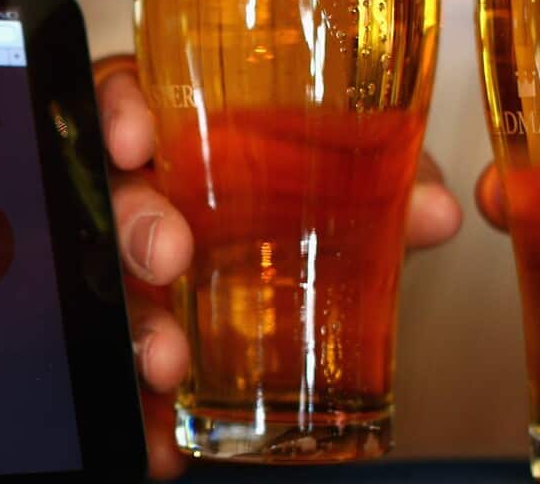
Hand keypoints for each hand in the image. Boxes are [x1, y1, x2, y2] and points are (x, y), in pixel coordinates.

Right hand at [94, 56, 462, 478]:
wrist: (302, 285)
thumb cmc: (305, 205)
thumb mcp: (350, 191)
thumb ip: (388, 190)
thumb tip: (437, 211)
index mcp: (185, 135)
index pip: (128, 97)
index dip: (118, 108)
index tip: (136, 139)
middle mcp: (150, 198)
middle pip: (110, 192)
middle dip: (132, 223)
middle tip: (169, 255)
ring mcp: (135, 272)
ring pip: (102, 286)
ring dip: (132, 325)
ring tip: (167, 362)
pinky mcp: (145, 339)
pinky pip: (119, 372)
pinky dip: (141, 414)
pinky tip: (161, 443)